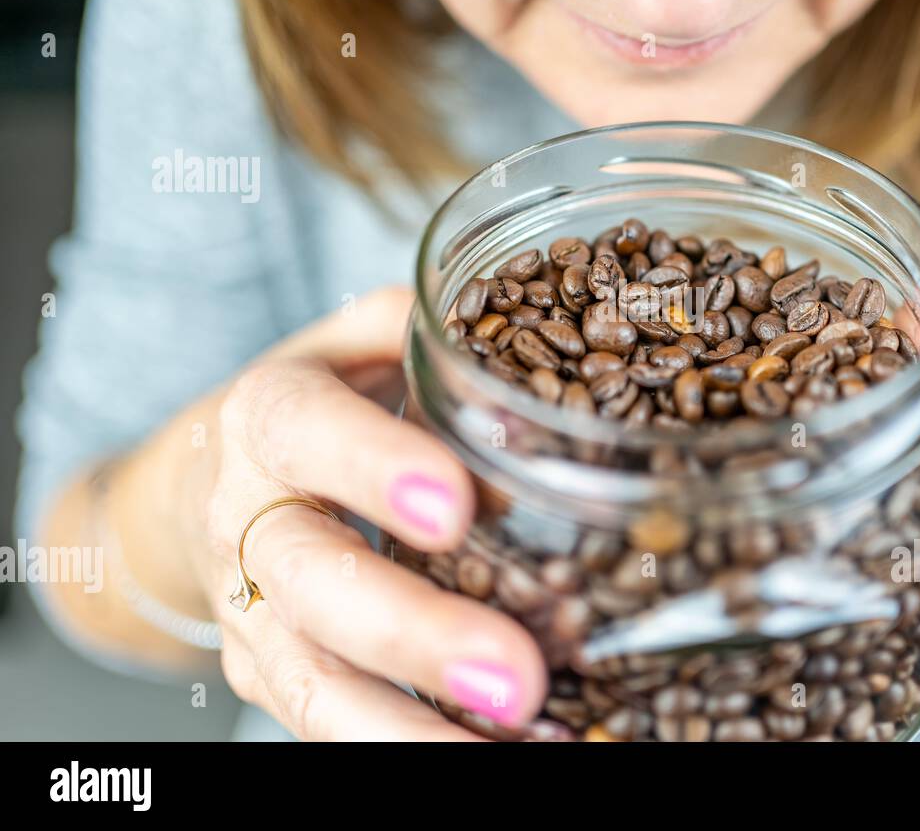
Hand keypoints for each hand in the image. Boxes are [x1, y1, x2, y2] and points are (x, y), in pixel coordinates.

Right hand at [175, 287, 546, 738]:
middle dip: (415, 632)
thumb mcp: (359, 343)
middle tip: (515, 676)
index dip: (375, 468)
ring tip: (516, 743)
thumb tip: (538, 342)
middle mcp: (245, 519)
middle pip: (312, 583)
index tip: (454, 506)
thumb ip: (430, 331)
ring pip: (311, 684)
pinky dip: (412, 747)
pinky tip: (497, 755)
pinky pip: (332, 725)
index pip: (307, 432)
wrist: (213, 480)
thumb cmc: (322, 402)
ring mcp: (249, 612)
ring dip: (410, 730)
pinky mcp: (266, 674)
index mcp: (268, 418)